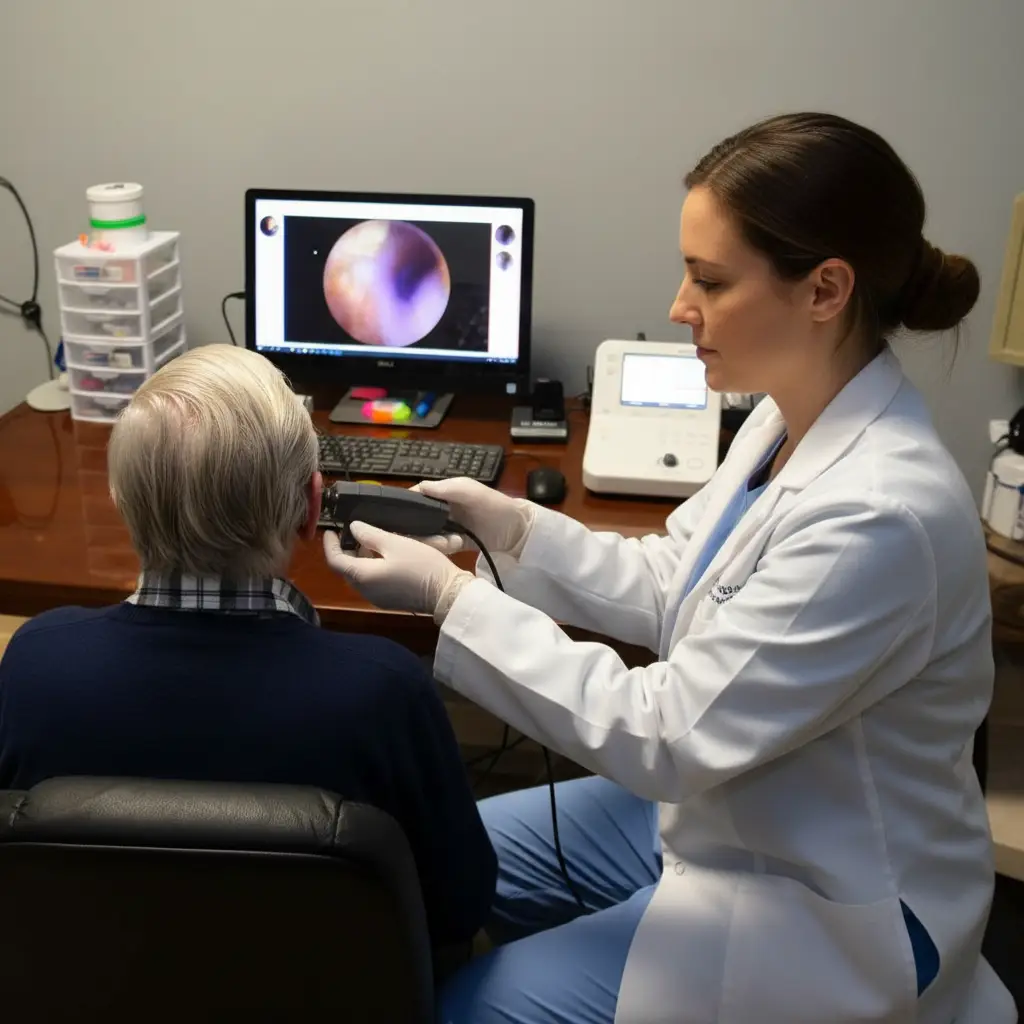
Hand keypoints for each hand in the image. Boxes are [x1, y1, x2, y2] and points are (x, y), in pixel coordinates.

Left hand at [323, 522, 471, 615]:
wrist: (447, 594)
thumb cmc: (421, 566)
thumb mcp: (395, 543)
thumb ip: (370, 534)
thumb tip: (354, 528)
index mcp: (362, 576)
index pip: (335, 561)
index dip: (330, 545)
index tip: (330, 531)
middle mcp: (365, 590)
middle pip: (346, 570)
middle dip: (346, 551)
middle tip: (352, 533)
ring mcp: (377, 598)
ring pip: (359, 576)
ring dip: (360, 559)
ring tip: (370, 540)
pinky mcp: (389, 601)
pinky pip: (372, 582)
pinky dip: (371, 568)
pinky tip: (384, 556)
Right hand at [413, 478, 533, 555]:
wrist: (518, 532)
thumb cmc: (496, 506)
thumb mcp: (471, 491)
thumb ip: (446, 489)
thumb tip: (418, 487)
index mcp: (444, 492)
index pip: (417, 495)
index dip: (407, 504)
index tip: (399, 515)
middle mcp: (442, 508)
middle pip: (417, 517)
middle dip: (418, 527)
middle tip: (427, 534)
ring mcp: (448, 526)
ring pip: (426, 533)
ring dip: (432, 539)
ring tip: (449, 540)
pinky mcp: (454, 542)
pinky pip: (439, 545)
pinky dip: (442, 546)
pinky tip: (453, 545)